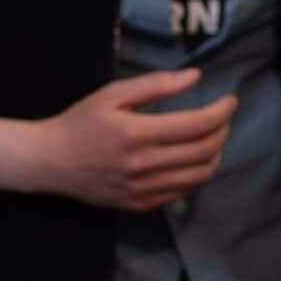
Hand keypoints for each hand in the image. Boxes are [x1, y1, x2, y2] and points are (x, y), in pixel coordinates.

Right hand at [32, 68, 235, 210]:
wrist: (51, 162)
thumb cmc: (81, 122)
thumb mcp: (112, 94)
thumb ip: (155, 85)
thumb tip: (194, 77)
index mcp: (136, 133)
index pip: (196, 125)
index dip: (221, 112)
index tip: (230, 101)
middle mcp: (142, 164)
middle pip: (204, 151)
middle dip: (223, 131)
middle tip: (223, 118)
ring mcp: (142, 188)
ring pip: (199, 176)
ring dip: (216, 154)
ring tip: (213, 138)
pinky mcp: (140, 204)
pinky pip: (183, 192)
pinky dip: (198, 174)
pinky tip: (194, 159)